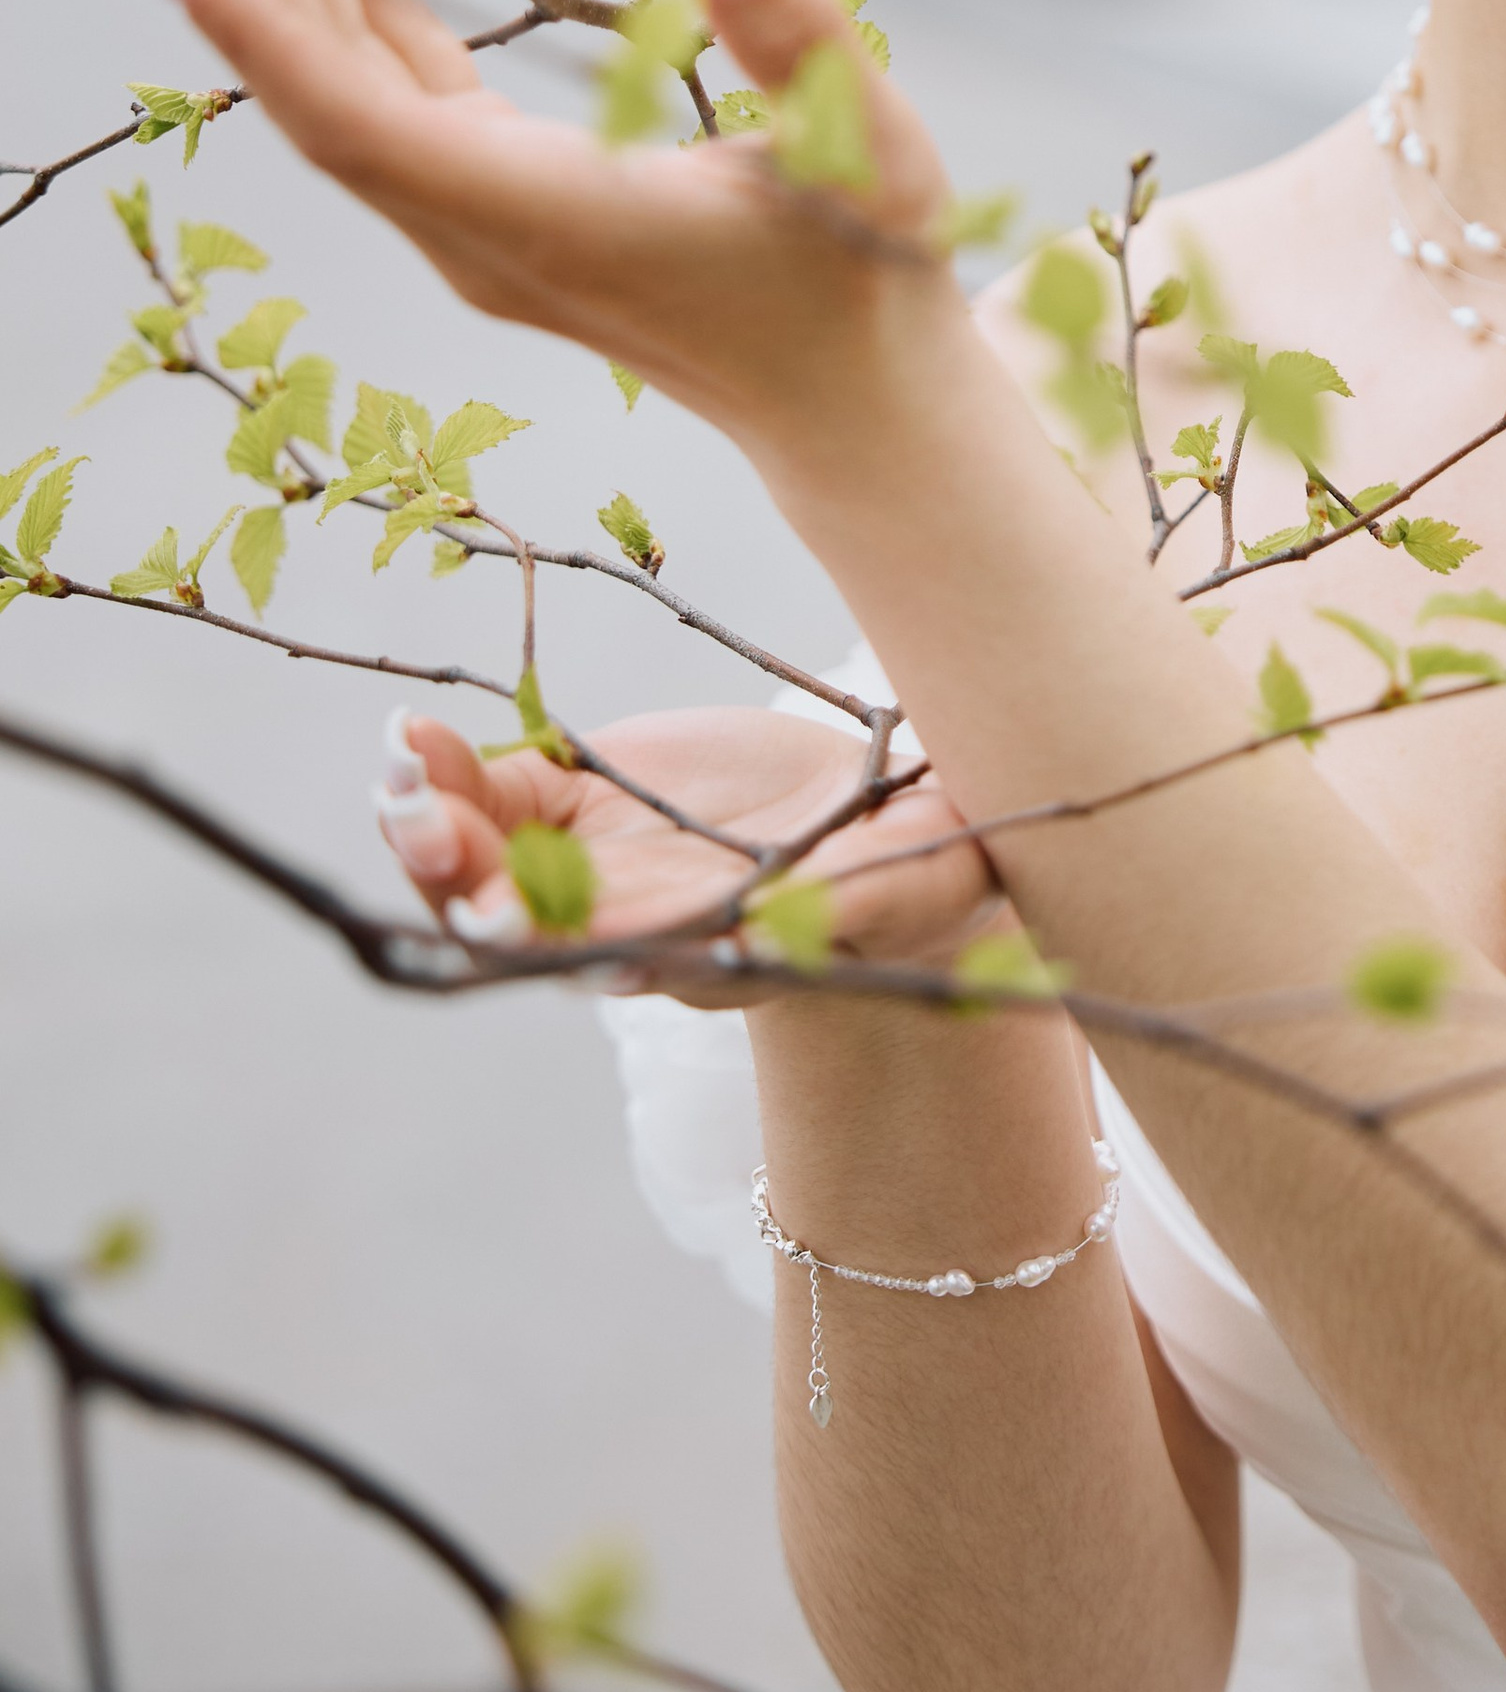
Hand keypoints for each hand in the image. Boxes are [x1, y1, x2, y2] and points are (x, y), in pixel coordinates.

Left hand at [126, 0, 972, 465]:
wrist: (854, 406)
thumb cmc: (869, 275)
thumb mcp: (861, 142)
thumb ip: (786, 20)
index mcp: (554, 220)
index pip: (362, 122)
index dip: (258, 25)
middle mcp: (483, 233)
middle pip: (319, 90)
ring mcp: (477, 225)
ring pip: (340, 89)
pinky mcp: (493, 205)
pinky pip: (386, 97)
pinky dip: (344, 1)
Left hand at [373, 701, 1009, 997]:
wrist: (890, 823)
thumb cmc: (919, 874)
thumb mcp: (907, 886)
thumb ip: (857, 905)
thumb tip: (771, 924)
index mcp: (699, 954)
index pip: (605, 957)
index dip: (548, 936)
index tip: (498, 912)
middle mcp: (626, 923)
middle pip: (519, 923)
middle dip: (461, 881)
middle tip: (423, 826)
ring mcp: (592, 863)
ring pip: (484, 863)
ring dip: (431, 828)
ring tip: (400, 772)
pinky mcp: (582, 801)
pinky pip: (497, 792)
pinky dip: (449, 770)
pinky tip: (410, 734)